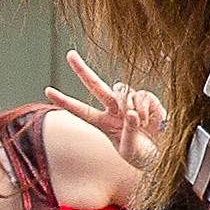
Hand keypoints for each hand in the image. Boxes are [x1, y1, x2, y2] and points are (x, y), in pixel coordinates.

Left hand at [43, 53, 165, 161]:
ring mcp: (129, 101)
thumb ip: (129, 132)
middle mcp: (113, 109)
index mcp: (103, 123)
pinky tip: (153, 121)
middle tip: (69, 54)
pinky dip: (147, 109)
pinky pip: (143, 95)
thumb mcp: (130, 150)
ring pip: (124, 92)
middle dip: (82, 70)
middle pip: (95, 85)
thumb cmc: (141, 155)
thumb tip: (131, 112)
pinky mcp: (146, 97)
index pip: (81, 110)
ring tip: (144, 126)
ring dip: (133, 108)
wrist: (162, 152)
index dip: (65, 101)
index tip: (47, 90)